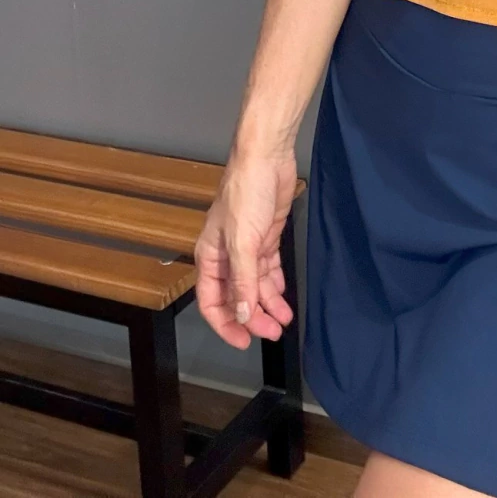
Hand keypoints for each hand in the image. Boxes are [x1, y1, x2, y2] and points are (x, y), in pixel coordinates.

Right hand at [193, 148, 298, 348]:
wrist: (266, 158)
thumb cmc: (245, 193)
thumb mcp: (242, 242)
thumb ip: (242, 280)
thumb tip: (241, 314)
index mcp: (210, 257)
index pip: (211, 301)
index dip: (225, 324)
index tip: (243, 342)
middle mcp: (226, 256)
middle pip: (236, 297)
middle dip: (252, 317)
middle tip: (273, 332)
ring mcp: (248, 247)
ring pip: (255, 285)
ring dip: (267, 304)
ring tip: (284, 321)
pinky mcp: (266, 238)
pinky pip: (268, 270)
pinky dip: (275, 285)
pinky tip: (284, 298)